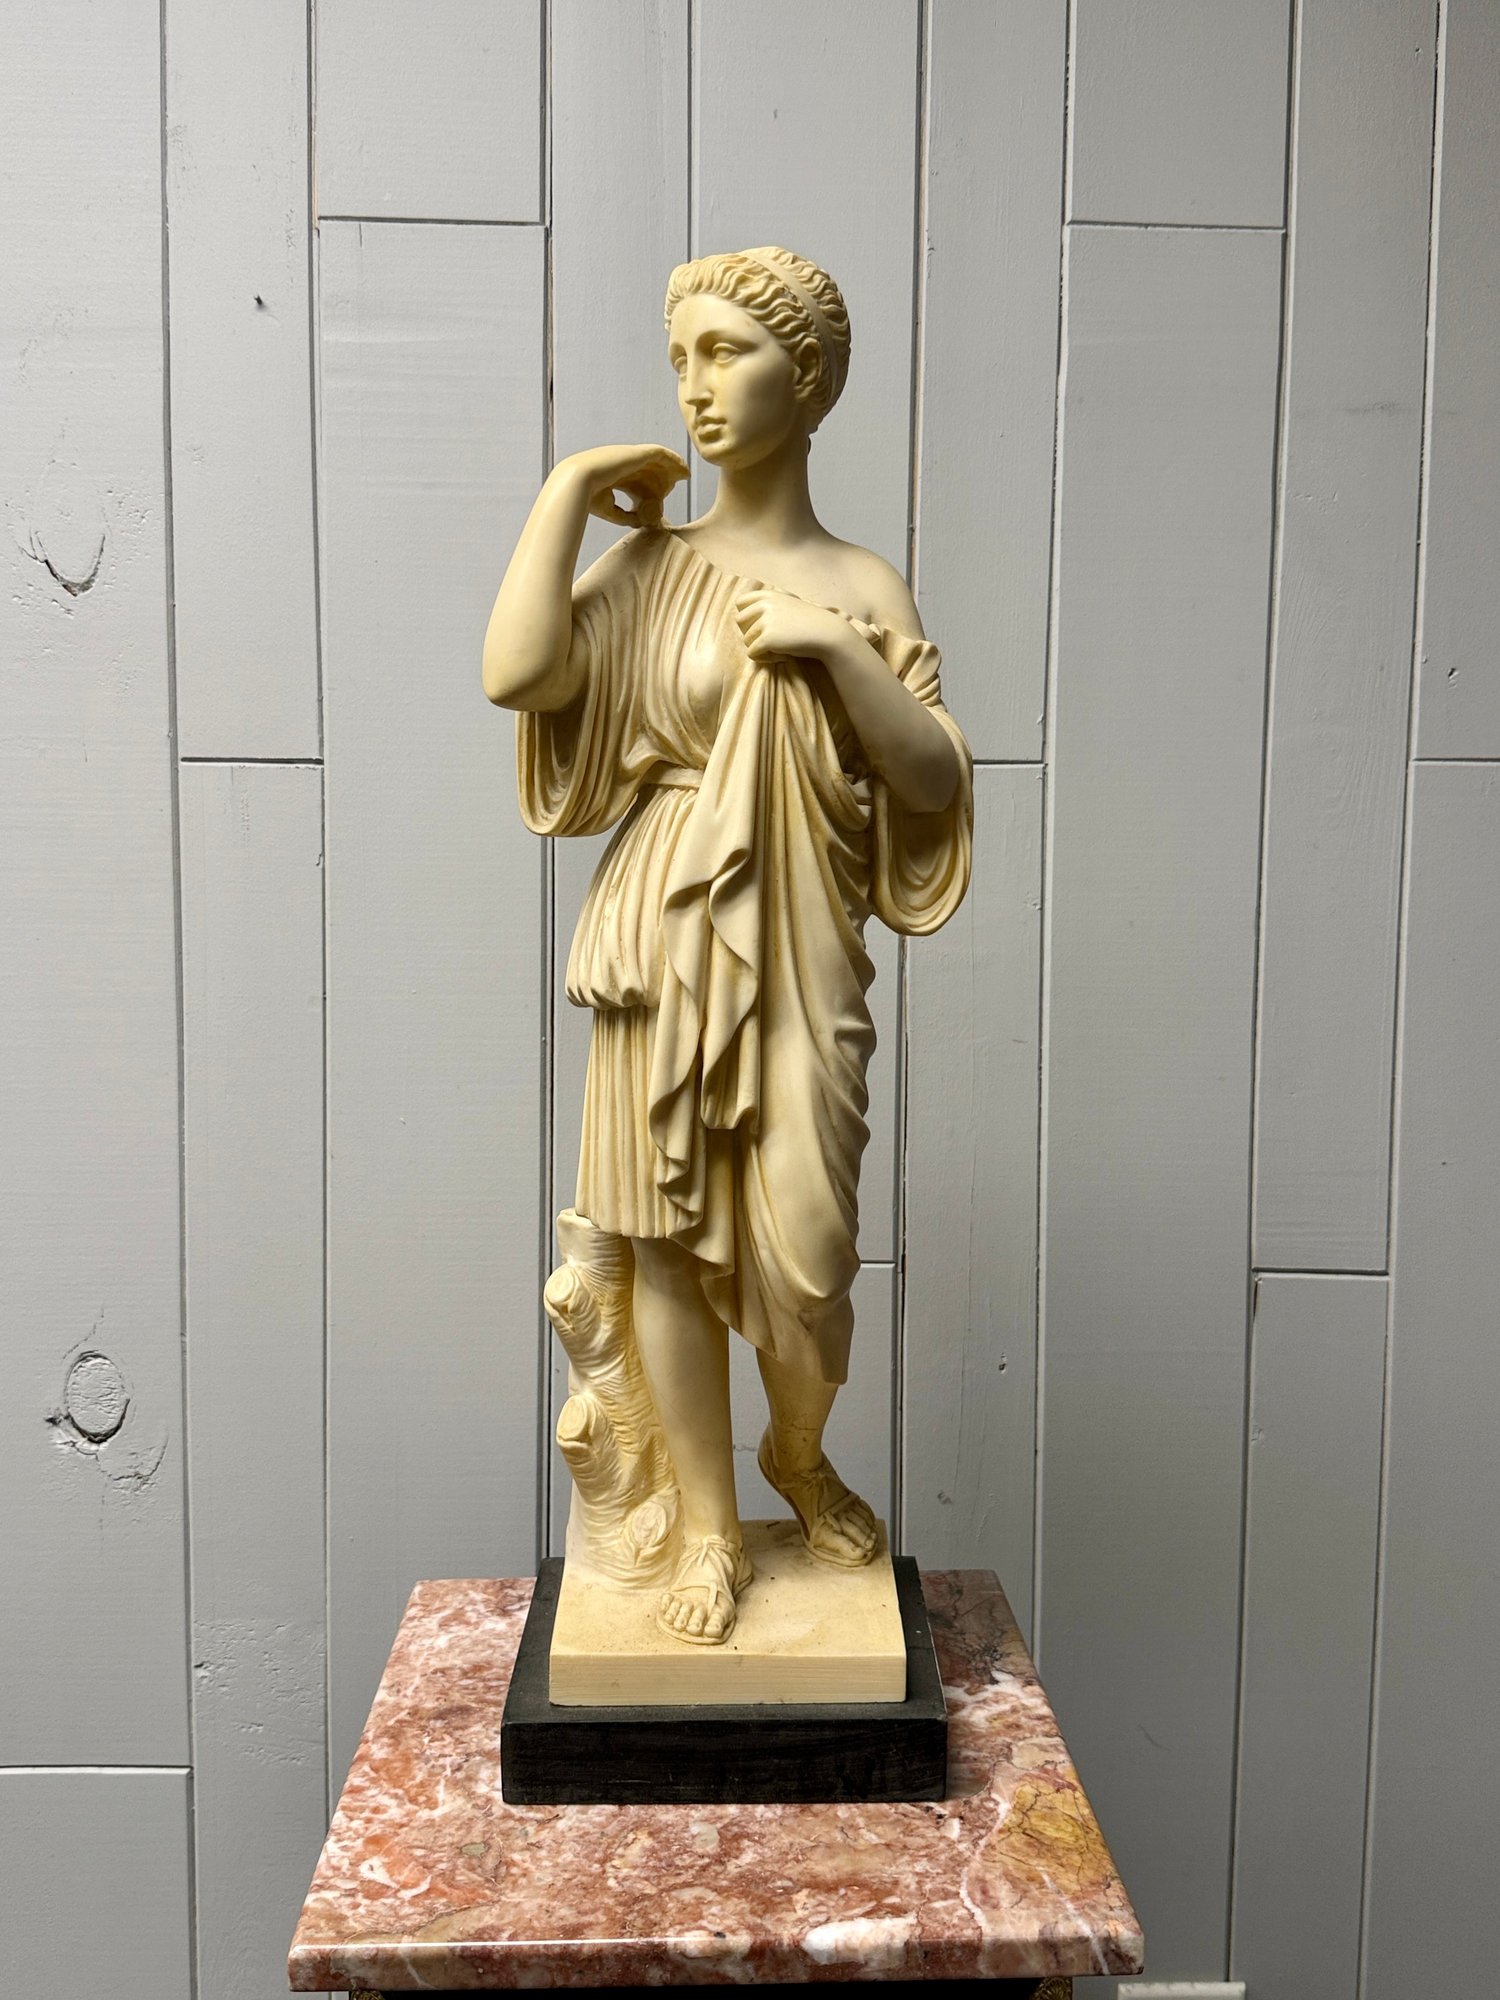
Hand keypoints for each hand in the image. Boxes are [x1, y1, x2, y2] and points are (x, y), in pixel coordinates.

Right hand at [553, 443, 688, 528]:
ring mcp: (629, 455)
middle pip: (647, 468)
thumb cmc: (587, 498)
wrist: (577, 482)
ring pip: (656, 459)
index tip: (661, 497)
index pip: (634, 478)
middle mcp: (621, 461)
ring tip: (684, 475)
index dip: (649, 486)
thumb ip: (624, 515)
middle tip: (675, 485)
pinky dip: (674, 459)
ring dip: (670, 467)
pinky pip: (661, 453)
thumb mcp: (608, 509)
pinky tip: (683, 469)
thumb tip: (639, 522)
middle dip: (662, 476)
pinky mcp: (638, 453)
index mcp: (611, 472)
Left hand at [734, 586, 849, 666]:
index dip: (747, 618)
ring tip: (781, 649)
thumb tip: (742, 619)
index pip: (740, 603)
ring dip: (761, 649)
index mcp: (768, 595)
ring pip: (746, 641)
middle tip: (772, 641)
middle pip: (739, 622)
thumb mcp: (787, 606)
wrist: (827, 634)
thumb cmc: (808, 624)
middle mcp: (764, 605)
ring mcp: (765, 621)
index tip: (763, 627)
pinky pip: (752, 654)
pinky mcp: (766, 638)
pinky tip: (783, 655)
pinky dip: (766, 659)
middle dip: (751, 634)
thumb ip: (768, 607)